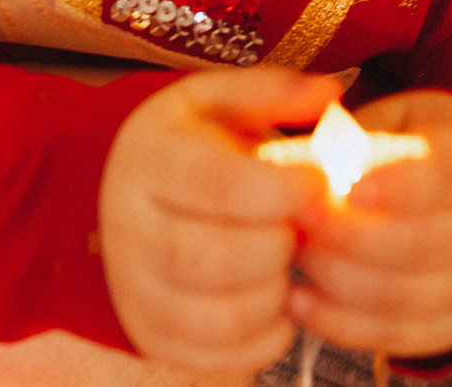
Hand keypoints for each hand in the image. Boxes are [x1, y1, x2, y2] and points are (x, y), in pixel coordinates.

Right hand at [102, 66, 345, 374]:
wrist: (123, 202)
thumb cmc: (187, 148)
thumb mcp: (216, 101)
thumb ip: (272, 93)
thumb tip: (328, 93)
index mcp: (149, 161)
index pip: (216, 185)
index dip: (280, 190)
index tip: (317, 184)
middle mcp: (130, 230)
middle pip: (215, 259)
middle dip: (278, 245)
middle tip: (298, 226)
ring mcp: (137, 292)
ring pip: (221, 318)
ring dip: (275, 294)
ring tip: (283, 260)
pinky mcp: (154, 338)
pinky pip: (220, 359)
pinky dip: (265, 339)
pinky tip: (276, 301)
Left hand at [287, 90, 451, 358]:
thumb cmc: (405, 154)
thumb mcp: (384, 125)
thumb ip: (342, 144)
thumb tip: (283, 169)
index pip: (445, 175)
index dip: (399, 186)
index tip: (350, 189)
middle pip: (427, 244)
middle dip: (353, 238)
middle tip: (301, 221)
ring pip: (410, 297)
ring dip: (341, 281)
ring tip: (298, 257)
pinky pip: (398, 337)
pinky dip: (343, 324)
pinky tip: (300, 302)